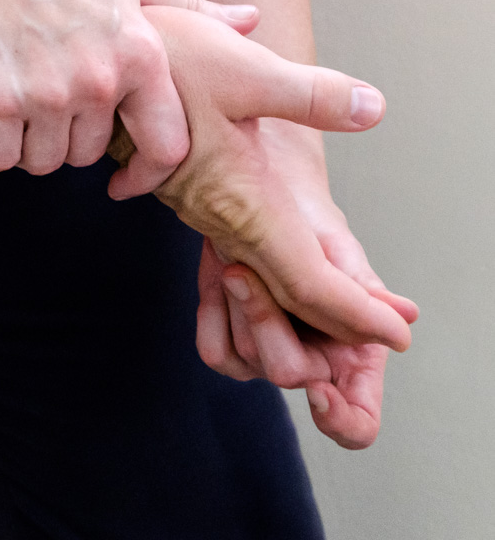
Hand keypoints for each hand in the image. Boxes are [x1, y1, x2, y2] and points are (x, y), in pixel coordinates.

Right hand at [0, 0, 257, 186]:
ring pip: (42, 160)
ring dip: (25, 146)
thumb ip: (187, 8)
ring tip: (12, 113)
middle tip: (44, 112)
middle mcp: (98, 80)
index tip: (124, 179)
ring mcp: (44, 93)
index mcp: (140, 54)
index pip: (165, 146)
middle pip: (88, 154)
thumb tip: (250, 20)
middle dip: (67, 141)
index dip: (145, 170)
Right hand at [110, 6, 415, 353]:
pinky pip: (242, 252)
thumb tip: (374, 109)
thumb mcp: (244, 70)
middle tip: (392, 336)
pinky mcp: (193, 194)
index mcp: (243, 201)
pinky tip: (297, 268)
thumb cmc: (164, 63)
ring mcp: (203, 209)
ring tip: (358, 313)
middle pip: (284, 294)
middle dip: (339, 325)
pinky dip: (279, 273)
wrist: (97, 62)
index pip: (307, 281)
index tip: (400, 332)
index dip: (357, 314)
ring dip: (308, 304)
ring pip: (261, 276)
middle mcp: (222, 217)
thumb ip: (311, 95)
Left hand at [196, 120, 417, 447]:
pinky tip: (218, 274)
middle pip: (289, 374)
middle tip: (245, 269)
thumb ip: (360, 289)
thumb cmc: (303, 218)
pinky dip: (212, 312)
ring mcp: (267, 356)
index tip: (320, 392)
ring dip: (237, 304)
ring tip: (236, 258)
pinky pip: (214, 351)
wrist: (254, 193)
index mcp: (355, 351)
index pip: (356, 421)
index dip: (343, 420)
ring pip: (245, 361)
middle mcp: (313, 361)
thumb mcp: (334, 246)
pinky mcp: (229, 344)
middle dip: (267, 318)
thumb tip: (402, 320)